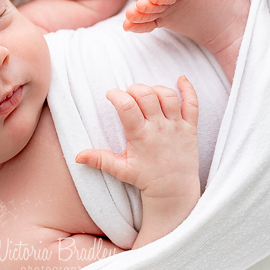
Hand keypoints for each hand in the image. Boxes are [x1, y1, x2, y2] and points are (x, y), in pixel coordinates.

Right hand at [75, 76, 199, 200]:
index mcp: (141, 136)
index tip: (111, 95)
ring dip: (156, 89)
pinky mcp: (190, 128)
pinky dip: (188, 89)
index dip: (117, 95)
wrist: (174, 191)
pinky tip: (180, 79)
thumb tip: (77, 156)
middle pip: (147, 95)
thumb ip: (99, 160)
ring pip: (168, 95)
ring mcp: (176, 126)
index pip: (127, 106)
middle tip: (128, 95)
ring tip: (147, 94)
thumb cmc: (146, 179)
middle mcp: (159, 128)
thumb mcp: (121, 170)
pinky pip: (192, 104)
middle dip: (134, 89)